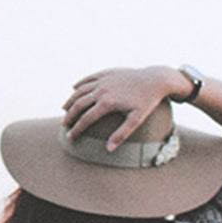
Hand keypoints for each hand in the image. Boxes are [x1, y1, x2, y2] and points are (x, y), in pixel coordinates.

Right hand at [62, 66, 183, 151]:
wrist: (157, 79)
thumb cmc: (148, 101)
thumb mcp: (137, 119)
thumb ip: (122, 134)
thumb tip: (108, 150)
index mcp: (108, 102)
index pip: (86, 118)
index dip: (77, 129)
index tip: (70, 137)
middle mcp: (103, 90)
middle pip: (79, 104)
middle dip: (69, 115)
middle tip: (64, 125)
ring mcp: (105, 80)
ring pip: (81, 90)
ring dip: (71, 100)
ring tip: (64, 109)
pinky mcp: (109, 72)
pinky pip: (90, 78)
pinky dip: (80, 84)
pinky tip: (74, 88)